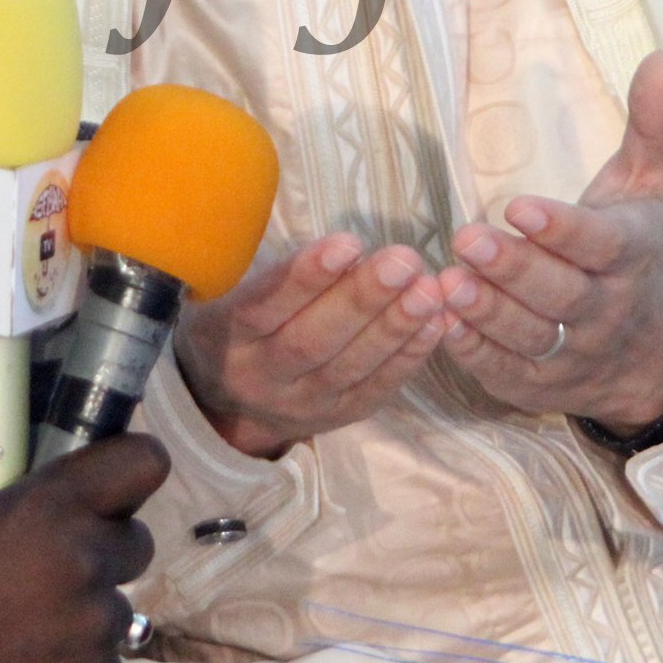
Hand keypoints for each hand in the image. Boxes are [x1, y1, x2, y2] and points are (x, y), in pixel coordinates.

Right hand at [0, 434, 167, 662]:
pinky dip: (74, 658)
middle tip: (45, 563)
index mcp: (48, 510)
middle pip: (135, 538)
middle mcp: (86, 563)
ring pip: (116, 602)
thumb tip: (9, 469)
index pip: (143, 462)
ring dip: (83, 608)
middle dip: (99, 545)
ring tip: (23, 627)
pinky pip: (103, 656)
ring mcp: (95, 628)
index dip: (128, 467)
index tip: (105, 483)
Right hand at [172, 234, 449, 458]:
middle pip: (312, 341)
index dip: (307, 277)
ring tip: (429, 290)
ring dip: (394, 326)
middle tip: (404, 261)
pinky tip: (435, 323)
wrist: (232, 405)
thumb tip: (346, 245)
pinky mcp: (337, 419)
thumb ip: (275, 273)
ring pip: (348, 367)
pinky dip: (407, 357)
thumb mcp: (229, 293)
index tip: (350, 244)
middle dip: (362, 299)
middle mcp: (260, 377)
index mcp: (227, 336)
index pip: (265, 307)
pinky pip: (375, 389)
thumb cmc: (240, 324)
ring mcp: (301, 404)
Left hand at [438, 50, 662, 431]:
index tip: (519, 206)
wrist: (650, 353)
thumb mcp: (652, 188)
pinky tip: (436, 322)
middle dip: (513, 269)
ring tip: (446, 282)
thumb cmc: (635, 249)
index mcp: (627, 255)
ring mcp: (570, 352)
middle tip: (466, 238)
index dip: (561, 230)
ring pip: (530, 338)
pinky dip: (472, 352)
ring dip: (487, 313)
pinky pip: (504, 373)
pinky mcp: (537, 385)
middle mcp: (603, 309)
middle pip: (559, 295)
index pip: (597, 244)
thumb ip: (654, 125)